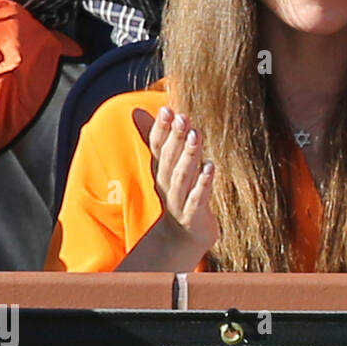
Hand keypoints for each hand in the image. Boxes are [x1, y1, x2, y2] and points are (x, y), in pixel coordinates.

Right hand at [132, 105, 219, 263]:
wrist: (183, 236)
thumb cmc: (178, 193)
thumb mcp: (164, 165)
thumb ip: (153, 138)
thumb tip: (136, 110)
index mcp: (160, 170)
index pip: (156, 147)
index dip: (160, 129)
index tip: (167, 109)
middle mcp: (166, 184)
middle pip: (168, 159)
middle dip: (175, 138)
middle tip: (182, 117)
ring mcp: (179, 201)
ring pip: (182, 176)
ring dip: (188, 156)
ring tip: (197, 135)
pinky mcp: (194, 215)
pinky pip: (197, 198)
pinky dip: (203, 183)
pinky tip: (210, 167)